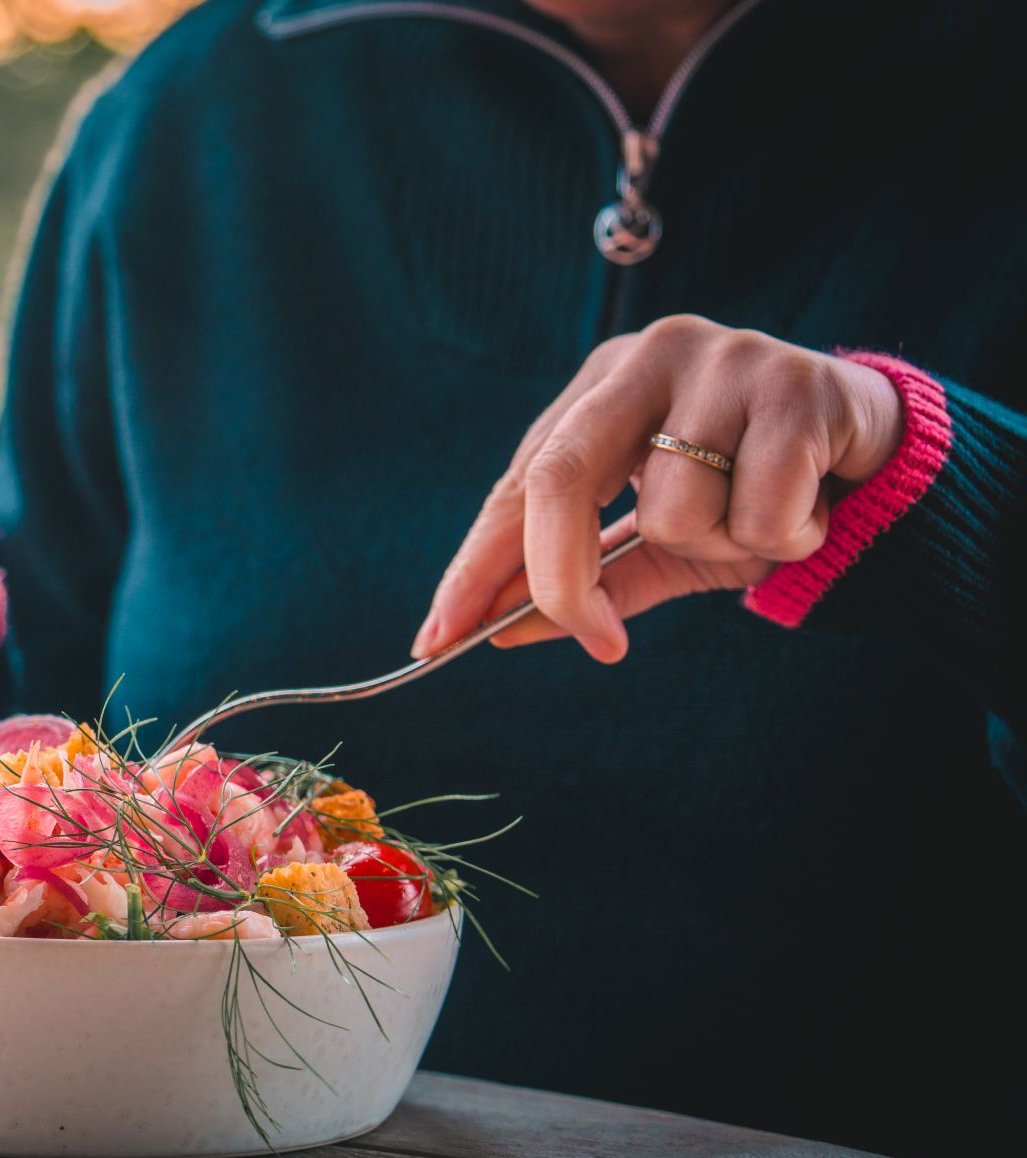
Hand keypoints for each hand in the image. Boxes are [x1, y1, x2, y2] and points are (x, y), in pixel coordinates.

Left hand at [413, 316, 904, 661]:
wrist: (878, 452)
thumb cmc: (751, 490)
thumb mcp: (662, 541)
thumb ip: (591, 579)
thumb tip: (500, 629)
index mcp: (599, 387)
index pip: (516, 484)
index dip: (476, 565)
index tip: (439, 638)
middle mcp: (648, 357)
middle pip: (560, 478)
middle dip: (562, 576)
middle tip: (597, 639)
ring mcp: (721, 361)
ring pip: (672, 509)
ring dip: (716, 546)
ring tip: (757, 520)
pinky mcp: (796, 386)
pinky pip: (756, 511)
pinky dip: (781, 536)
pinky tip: (808, 507)